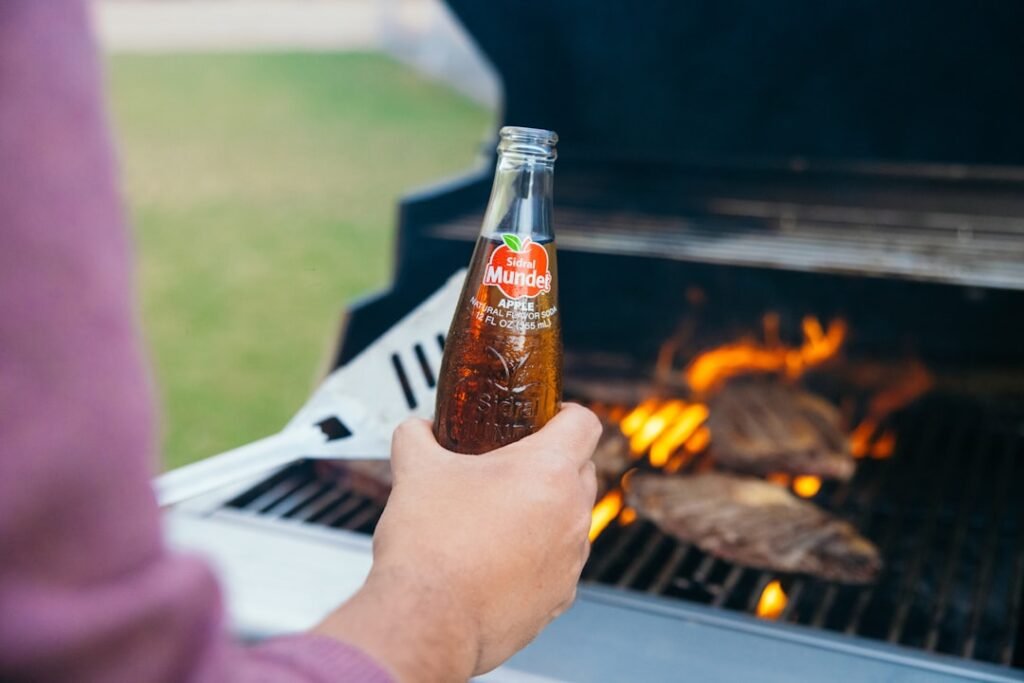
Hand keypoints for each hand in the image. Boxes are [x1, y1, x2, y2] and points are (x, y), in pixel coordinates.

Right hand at [315, 403, 600, 681]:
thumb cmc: (430, 546)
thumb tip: (417, 430)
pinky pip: (559, 564)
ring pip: (572, 519)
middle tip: (511, 466)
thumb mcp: (415, 471)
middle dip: (553, 463)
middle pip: (582, 470)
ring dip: (545, 512)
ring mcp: (570, 560)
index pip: (584, 422)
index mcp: (548, 471)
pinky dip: (537, 556)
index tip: (545, 418)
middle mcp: (571, 514)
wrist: (427, 621)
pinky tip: (496, 559)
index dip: (564, 413)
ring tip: (498, 517)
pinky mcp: (560, 597)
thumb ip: (417, 436)